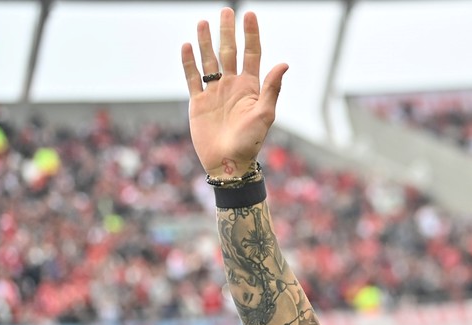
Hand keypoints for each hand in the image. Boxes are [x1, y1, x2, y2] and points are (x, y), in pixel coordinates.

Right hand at [180, 8, 287, 178]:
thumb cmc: (250, 142)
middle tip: (226, 11)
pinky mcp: (198, 102)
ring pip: (209, 61)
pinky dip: (189, 63)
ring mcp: (215, 92)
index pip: (252, 54)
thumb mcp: (265, 114)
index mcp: (251, 87)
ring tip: (202, 22)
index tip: (250, 15)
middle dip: (227, 32)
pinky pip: (192, 78)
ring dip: (206, 42)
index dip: (251, 35)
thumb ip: (272, 88)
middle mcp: (232, 86)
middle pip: (229, 52)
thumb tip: (284, 64)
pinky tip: (187, 46)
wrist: (228, 162)